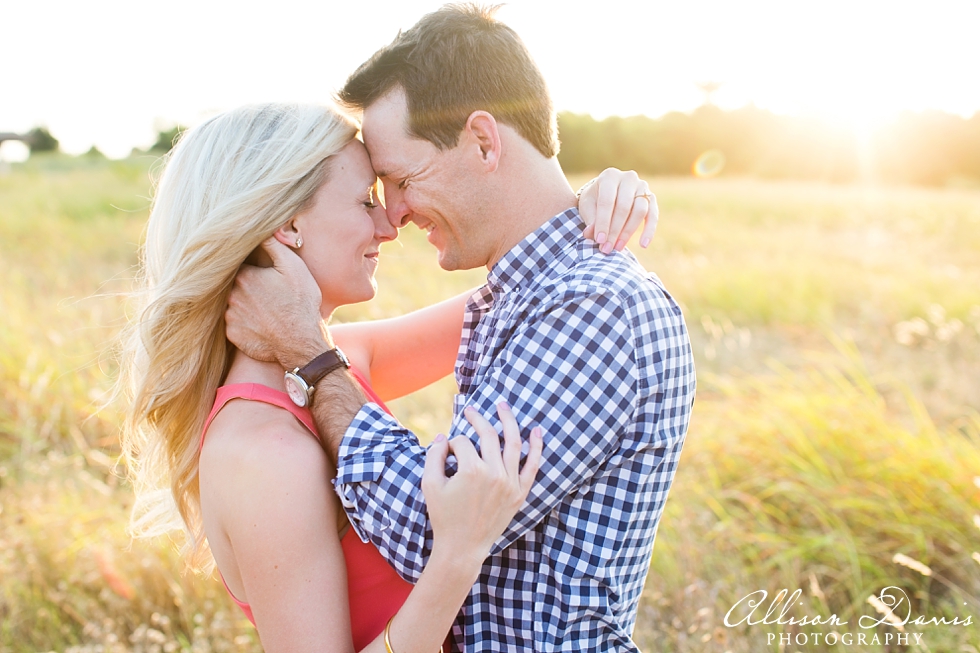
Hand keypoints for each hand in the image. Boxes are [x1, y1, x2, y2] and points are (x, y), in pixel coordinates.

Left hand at [225, 237, 327, 367]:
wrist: (301, 342)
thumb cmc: (301, 303)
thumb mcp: (294, 268)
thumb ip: (274, 245)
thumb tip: (263, 229)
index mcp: (244, 276)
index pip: (240, 266)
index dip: (253, 270)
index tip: (265, 278)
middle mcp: (231, 295)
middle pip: (235, 286)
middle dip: (248, 288)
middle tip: (267, 295)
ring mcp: (230, 316)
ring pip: (233, 305)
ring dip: (245, 306)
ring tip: (266, 311)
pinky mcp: (232, 335)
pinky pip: (235, 325)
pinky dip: (245, 324)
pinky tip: (261, 325)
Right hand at [421, 403, 542, 567]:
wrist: (462, 547)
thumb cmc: (443, 516)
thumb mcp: (430, 485)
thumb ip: (433, 456)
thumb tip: (442, 436)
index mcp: (471, 470)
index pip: (462, 442)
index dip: (451, 445)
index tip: (446, 453)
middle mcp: (494, 473)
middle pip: (488, 435)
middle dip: (477, 419)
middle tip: (470, 409)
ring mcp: (510, 483)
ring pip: (513, 443)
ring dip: (509, 420)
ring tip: (503, 405)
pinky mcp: (519, 493)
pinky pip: (532, 466)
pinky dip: (536, 447)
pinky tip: (537, 430)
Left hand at [577, 168, 658, 252]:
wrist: (607, 194)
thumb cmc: (594, 201)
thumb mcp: (587, 208)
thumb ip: (590, 220)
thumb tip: (591, 234)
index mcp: (609, 176)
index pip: (607, 201)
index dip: (603, 222)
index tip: (599, 240)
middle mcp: (628, 178)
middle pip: (624, 207)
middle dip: (615, 230)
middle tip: (607, 248)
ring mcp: (642, 186)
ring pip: (639, 211)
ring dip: (628, 232)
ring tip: (618, 248)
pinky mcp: (651, 198)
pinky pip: (653, 215)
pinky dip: (649, 231)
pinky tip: (643, 245)